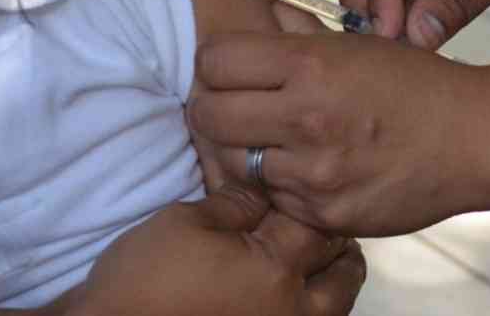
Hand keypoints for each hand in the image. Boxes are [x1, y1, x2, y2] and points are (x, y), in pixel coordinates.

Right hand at [71, 185, 363, 315]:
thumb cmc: (145, 280)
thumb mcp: (186, 222)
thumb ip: (238, 202)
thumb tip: (270, 186)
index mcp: (276, 270)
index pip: (318, 221)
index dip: (311, 199)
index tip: (304, 186)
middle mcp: (294, 310)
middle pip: (345, 267)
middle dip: (335, 239)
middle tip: (311, 222)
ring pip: (339, 302)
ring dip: (332, 275)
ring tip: (307, 256)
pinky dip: (314, 302)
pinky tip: (290, 285)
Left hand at [190, 31, 489, 236]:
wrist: (475, 139)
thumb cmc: (417, 84)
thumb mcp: (359, 43)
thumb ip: (298, 27)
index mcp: (311, 66)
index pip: (214, 61)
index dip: (217, 63)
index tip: (232, 70)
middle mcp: (306, 119)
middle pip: (208, 116)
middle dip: (215, 109)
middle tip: (237, 108)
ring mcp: (314, 173)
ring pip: (235, 163)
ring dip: (247, 152)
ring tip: (277, 141)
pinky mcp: (325, 214)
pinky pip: (275, 200)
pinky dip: (282, 186)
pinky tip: (310, 169)